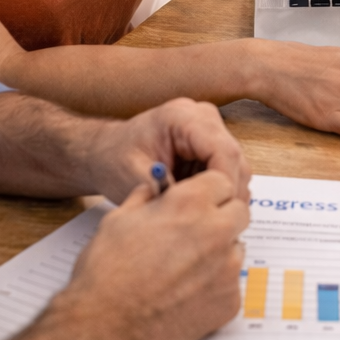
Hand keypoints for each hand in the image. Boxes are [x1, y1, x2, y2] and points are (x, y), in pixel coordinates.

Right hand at [0, 171, 249, 339]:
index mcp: (190, 203)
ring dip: (220, 250)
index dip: (208, 191)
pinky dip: (214, 285)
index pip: (222, 181)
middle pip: (239, 212)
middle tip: (195, 231)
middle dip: (221, 216)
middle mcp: (216, 231)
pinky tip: (185, 292)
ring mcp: (227, 269)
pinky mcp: (230, 301)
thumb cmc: (106, 271)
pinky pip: (231, 283)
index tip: (197, 201)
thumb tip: (156, 188)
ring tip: (185, 266)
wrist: (105, 327)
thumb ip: (146, 196)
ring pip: (236, 248)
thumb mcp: (119, 218)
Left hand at [84, 97, 250, 203]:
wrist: (104, 151)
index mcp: (182, 116)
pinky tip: (200, 205)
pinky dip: (218, 190)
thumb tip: (197, 212)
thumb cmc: (114, 160)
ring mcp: (208, 128)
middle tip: (214, 222)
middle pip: (234, 157)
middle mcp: (201, 116)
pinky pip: (227, 169)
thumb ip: (167, 193)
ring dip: (224, 192)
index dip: (225, 184)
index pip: (222, 150)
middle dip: (228, 192)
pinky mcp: (209, 142)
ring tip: (203, 215)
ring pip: (236, 165)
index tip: (218, 212)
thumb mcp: (135, 180)